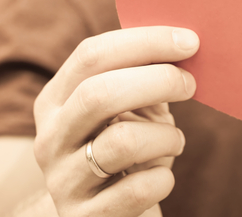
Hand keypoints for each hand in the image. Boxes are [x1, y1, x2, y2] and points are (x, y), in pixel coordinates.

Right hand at [32, 27, 198, 216]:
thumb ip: (144, 76)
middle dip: (158, 81)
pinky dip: (162, 179)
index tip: (190, 41)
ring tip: (174, 141)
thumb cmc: (129, 149)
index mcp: (55, 100)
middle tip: (191, 84)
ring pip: (122, 143)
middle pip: (99, 94)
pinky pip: (136, 190)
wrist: (105, 215)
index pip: (91, 55)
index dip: (145, 42)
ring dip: (166, 136)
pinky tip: (161, 176)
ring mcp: (62, 181)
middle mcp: (49, 138)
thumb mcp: (129, 109)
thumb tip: (185, 42)